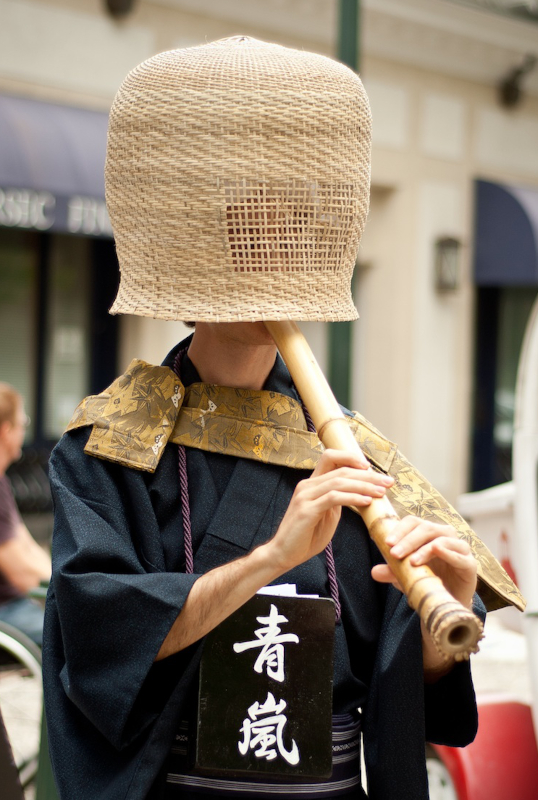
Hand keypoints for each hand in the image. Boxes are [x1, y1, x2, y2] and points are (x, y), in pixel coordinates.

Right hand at [269, 449, 393, 572]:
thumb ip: (339, 501)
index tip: (372, 469)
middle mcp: (307, 485)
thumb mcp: (327, 514)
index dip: (352, 458)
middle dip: (368, 474)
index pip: (331, 457)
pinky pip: (333, 498)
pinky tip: (367, 502)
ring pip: (339, 481)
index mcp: (312, 484)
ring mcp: (305, 496)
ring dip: (364, 485)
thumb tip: (361, 494)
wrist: (284, 554)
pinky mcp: (306, 510)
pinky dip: (353, 498)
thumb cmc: (306, 536)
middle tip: (388, 481)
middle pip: (341, 469)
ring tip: (382, 492)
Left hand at [371, 516, 476, 609]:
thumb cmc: (427, 582)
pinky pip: (460, 555)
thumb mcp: (405, 577)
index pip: (413, 522)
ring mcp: (459, 548)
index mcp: (427, 533)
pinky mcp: (469, 564)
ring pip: (442, 538)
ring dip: (424, 548)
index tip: (386, 543)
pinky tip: (437, 551)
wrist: (447, 603)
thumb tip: (374, 572)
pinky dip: (448, 552)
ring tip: (412, 561)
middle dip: (408, 540)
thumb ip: (392, 571)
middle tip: (394, 553)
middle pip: (426, 528)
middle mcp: (444, 536)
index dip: (400, 529)